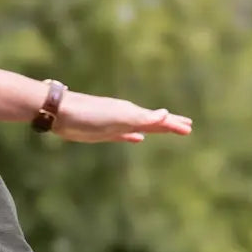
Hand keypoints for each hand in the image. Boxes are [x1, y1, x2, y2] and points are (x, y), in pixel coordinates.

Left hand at [53, 91, 192, 143]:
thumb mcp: (118, 117)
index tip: (189, 128)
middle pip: (153, 121)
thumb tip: (166, 114)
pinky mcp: (102, 131)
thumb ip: (141, 117)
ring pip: (140, 126)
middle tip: (187, 126)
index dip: (174, 124)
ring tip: (165, 129)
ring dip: (154, 129)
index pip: (159, 120)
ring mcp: (115, 123)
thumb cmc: (89, 114)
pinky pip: (124, 134)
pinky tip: (137, 139)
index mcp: (132, 113)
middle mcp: (126, 116)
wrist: (61, 112)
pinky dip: (133, 136)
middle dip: (169, 124)